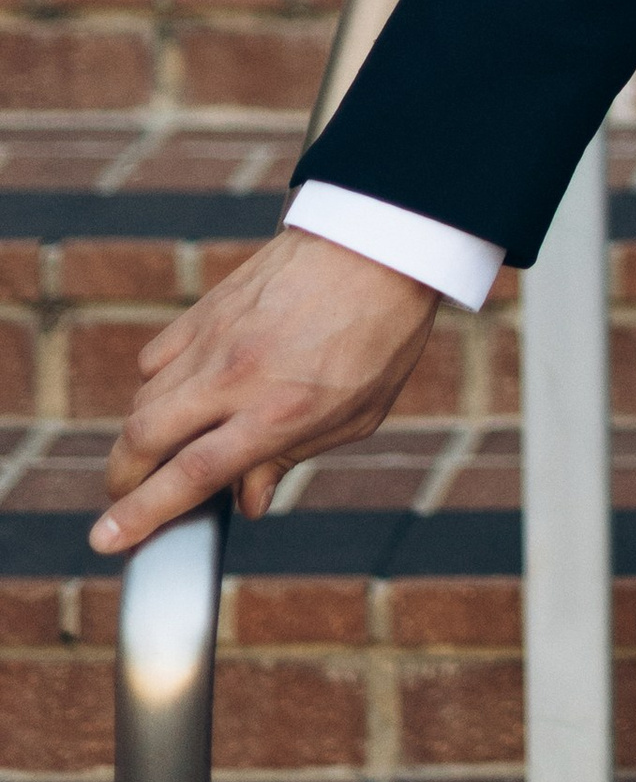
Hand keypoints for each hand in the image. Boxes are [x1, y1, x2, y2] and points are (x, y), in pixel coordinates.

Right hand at [93, 231, 440, 552]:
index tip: (107, 539)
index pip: (191, 475)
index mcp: (278, 412)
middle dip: (121, 482)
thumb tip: (248, 503)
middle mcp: (236, 377)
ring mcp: (215, 338)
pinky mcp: (206, 307)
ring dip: (139, 438)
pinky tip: (179, 397)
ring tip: (159, 455)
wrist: (380, 242)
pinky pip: (156, 359)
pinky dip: (155, 387)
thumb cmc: (382, 332)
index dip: (141, 514)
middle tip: (124, 501)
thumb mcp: (356, 415)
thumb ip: (292, 458)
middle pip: (143, 439)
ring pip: (142, 401)